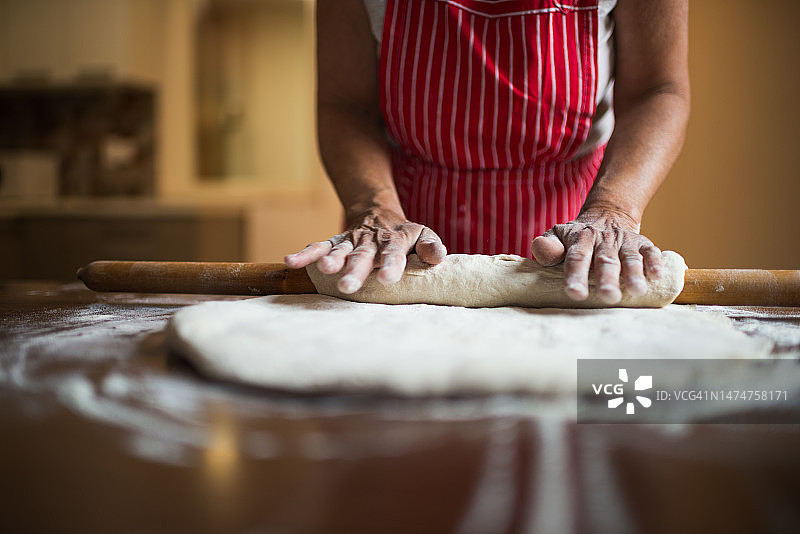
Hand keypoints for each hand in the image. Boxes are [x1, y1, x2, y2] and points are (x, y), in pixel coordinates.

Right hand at [284, 209, 446, 293]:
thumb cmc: (406, 234)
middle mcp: (371, 241)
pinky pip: (319, 247)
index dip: (391, 264)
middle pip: (363, 255)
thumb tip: (437, 257)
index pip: (394, 253)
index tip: (388, 278)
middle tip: (348, 286)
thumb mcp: (424, 234)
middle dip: (355, 270)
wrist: (378, 212)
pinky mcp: (335, 243)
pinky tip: (292, 262)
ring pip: (340, 250)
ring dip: (331, 260)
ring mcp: (351, 241)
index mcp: (396, 240)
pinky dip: (306, 254)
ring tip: (325, 270)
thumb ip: (431, 246)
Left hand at [530, 209, 663, 303]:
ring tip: (636, 290)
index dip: (575, 276)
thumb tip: (541, 251)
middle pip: (605, 260)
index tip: (575, 293)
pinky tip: (657, 275)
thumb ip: (547, 246)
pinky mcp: (642, 242)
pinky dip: (655, 262)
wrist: (606, 215)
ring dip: (634, 273)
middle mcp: (603, 240)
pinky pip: (651, 250)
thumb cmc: (575, 237)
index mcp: (580, 239)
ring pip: (630, 257)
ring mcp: (624, 241)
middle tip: (608, 296)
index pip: (576, 258)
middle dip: (607, 279)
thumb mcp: (556, 235)